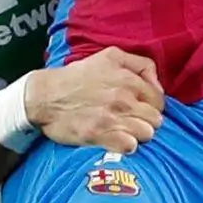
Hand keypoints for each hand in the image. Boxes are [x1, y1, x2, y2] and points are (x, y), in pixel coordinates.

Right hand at [24, 49, 163, 153]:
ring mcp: (113, 118)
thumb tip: (158, 84)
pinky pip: (130, 146)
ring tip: (124, 131)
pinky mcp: (100, 135)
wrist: (44, 96)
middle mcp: (123, 98)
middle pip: (156, 119)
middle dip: (147, 121)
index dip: (151, 106)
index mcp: (128, 79)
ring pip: (147, 133)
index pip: (159, 100)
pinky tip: (117, 140)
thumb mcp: (110, 56)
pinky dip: (126, 146)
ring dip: (138, 134)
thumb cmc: (76, 76)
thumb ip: (140, 64)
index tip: (140, 109)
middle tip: (132, 121)